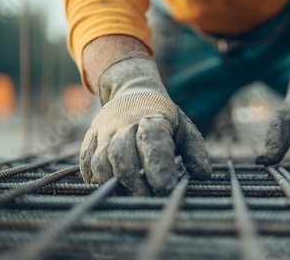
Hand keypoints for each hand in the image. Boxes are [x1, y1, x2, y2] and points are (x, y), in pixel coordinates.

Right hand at [80, 58, 210, 194]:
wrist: (133, 92)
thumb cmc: (163, 117)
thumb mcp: (184, 128)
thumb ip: (194, 151)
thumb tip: (203, 175)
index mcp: (152, 118)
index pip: (153, 141)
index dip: (158, 165)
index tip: (166, 188)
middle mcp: (124, 124)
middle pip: (122, 154)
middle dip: (134, 182)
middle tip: (149, 197)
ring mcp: (104, 131)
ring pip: (101, 161)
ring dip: (114, 184)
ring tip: (130, 195)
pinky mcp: (90, 139)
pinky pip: (86, 163)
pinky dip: (95, 180)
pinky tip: (110, 188)